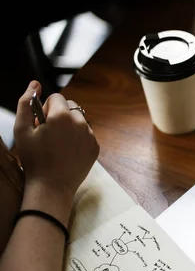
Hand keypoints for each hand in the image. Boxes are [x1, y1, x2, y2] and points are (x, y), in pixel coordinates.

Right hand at [14, 81, 98, 202]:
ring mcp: (90, 135)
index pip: (56, 97)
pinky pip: (87, 134)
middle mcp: (80, 122)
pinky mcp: (95, 147)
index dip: (45, 108)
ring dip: (69, 126)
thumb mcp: (21, 129)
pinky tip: (66, 151)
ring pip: (80, 120)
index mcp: (62, 115)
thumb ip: (25, 102)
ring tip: (57, 143)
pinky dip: (78, 138)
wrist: (51, 187)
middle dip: (59, 114)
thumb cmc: (33, 159)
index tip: (40, 123)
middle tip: (48, 132)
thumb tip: (35, 83)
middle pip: (70, 106)